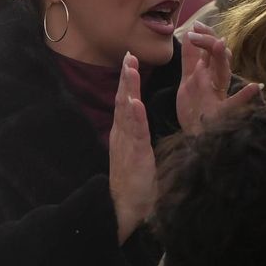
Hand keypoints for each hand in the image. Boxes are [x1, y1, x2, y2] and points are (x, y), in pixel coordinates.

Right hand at [109, 53, 156, 243]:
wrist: (125, 209)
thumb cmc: (136, 186)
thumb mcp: (140, 157)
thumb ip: (140, 140)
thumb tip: (143, 126)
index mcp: (125, 135)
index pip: (126, 103)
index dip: (128, 83)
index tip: (130, 64)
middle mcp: (122, 135)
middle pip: (122, 100)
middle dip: (126, 78)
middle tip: (127, 56)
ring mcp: (126, 144)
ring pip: (126, 110)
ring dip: (128, 89)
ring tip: (130, 69)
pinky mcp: (133, 154)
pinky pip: (134, 132)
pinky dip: (134, 116)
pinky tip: (135, 102)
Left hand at [177, 22, 260, 133]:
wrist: (197, 135)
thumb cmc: (195, 106)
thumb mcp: (189, 78)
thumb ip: (191, 58)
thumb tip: (190, 33)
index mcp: (208, 72)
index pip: (210, 49)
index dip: (205, 36)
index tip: (196, 25)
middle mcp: (215, 80)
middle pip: (217, 57)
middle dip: (209, 42)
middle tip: (197, 31)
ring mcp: (219, 95)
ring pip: (223, 73)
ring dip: (221, 59)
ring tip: (220, 44)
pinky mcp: (220, 112)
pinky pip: (234, 103)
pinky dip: (245, 96)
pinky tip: (255, 87)